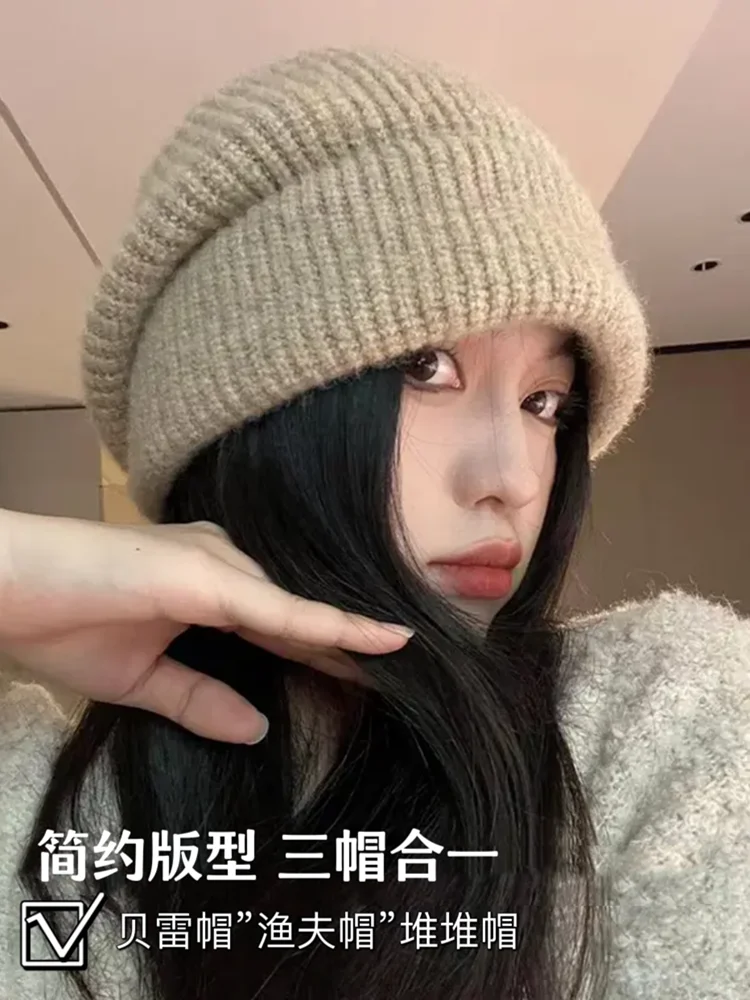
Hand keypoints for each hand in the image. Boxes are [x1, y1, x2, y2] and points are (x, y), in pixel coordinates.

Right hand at [0, 509, 411, 742]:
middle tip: (411, 674)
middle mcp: (223, 565)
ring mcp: (218, 564)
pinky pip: (282, 611)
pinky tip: (382, 642)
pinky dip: (333, 629)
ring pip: (303, 610)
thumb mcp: (142, 681)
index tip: (372, 679)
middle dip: (354, 648)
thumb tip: (256, 730)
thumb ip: (201, 699)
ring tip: (417, 662)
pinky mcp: (206, 574)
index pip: (284, 627)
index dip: (330, 653)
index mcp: (209, 588)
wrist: (1, 591)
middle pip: (304, 615)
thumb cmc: (59, 627)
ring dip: (358, 639)